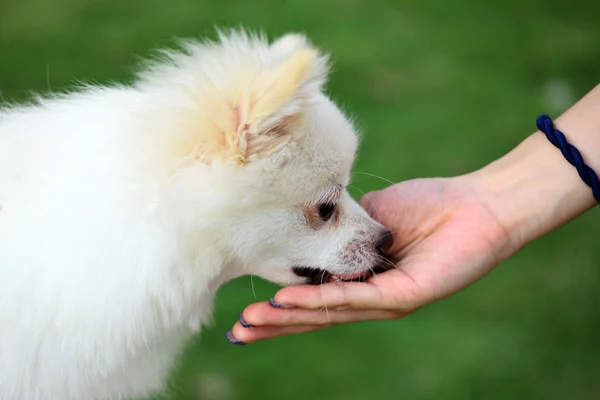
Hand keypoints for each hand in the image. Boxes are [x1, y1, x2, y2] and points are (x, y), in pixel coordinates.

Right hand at [229, 176, 516, 343]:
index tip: (247, 309)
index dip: (282, 306)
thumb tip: (311, 232)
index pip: (315, 297)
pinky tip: (291, 303)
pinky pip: (356, 298)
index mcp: (362, 278)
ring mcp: (387, 300)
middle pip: (317, 315)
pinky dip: (321, 301)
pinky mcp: (404, 296)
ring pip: (331, 313)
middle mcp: (372, 296)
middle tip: (240, 332)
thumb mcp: (369, 216)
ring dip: (290, 318)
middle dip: (277, 324)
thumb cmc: (427, 205)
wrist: (475, 204)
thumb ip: (340, 231)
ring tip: (254, 323)